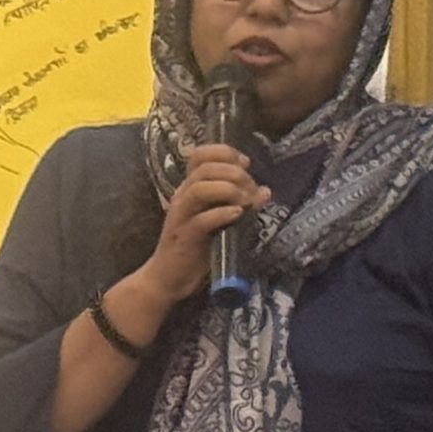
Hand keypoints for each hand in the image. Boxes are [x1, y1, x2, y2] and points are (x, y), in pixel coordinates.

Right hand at [141, 142, 268, 302]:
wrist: (168, 278)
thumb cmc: (195, 248)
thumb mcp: (220, 221)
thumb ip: (239, 204)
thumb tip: (264, 191)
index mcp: (189, 189)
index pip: (200, 156)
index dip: (224, 153)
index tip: (245, 164)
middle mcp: (183, 197)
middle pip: (204, 168)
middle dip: (233, 173)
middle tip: (250, 189)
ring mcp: (182, 216)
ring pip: (200, 189)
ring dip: (228, 190)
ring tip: (245, 202)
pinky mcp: (185, 237)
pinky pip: (202, 220)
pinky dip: (222, 214)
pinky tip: (237, 215)